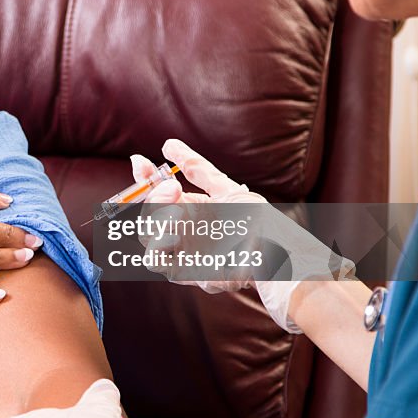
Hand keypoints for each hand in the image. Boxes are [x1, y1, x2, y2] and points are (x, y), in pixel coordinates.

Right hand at [131, 139, 354, 332]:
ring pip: (146, 235)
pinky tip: (175, 230)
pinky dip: (158, 243)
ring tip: (176, 209)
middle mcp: (181, 231)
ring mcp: (181, 252)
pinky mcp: (184, 272)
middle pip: (147, 213)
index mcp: (189, 210)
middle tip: (172, 186)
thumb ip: (198, 170)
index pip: (155, 192)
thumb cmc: (259, 224)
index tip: (140, 162)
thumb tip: (169, 145)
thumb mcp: (228, 191)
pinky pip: (155, 260)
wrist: (277, 254)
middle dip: (153, 196)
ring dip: (155, 218)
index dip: (144, 178)